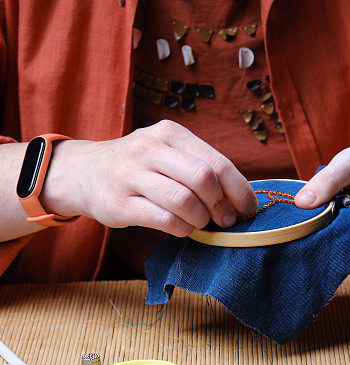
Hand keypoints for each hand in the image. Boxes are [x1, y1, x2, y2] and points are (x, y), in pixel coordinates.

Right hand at [42, 121, 257, 235]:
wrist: (85, 173)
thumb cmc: (140, 168)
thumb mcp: (168, 154)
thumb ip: (201, 168)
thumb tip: (242, 198)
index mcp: (170, 133)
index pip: (217, 162)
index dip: (239, 190)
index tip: (248, 210)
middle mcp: (149, 148)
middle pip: (203, 179)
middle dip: (221, 206)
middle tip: (224, 220)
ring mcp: (131, 175)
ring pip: (184, 201)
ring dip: (201, 220)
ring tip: (200, 223)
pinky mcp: (120, 204)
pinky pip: (164, 220)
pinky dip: (182, 230)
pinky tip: (182, 229)